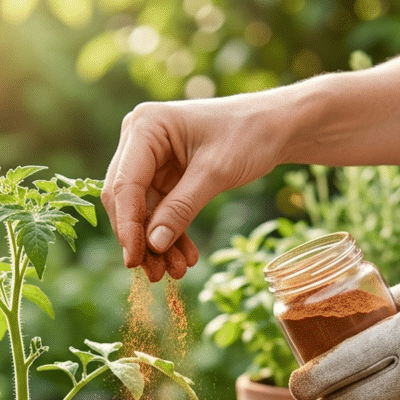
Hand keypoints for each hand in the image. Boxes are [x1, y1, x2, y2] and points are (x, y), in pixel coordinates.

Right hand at [101, 97, 283, 280]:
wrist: (275, 126)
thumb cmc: (249, 134)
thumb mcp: (215, 172)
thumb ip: (182, 208)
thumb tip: (153, 245)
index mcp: (145, 126)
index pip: (124, 183)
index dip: (127, 225)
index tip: (134, 260)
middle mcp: (139, 140)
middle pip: (126, 199)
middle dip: (140, 238)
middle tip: (156, 274)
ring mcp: (150, 158)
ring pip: (142, 210)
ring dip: (156, 243)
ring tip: (175, 272)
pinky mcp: (163, 175)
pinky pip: (159, 210)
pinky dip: (170, 234)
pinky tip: (184, 257)